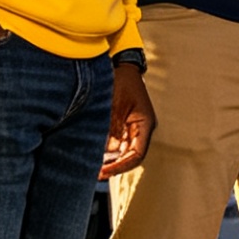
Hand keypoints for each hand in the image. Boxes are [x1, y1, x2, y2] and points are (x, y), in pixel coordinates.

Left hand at [101, 62, 154, 177]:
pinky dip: (107, 151)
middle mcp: (141, 129)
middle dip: (114, 166)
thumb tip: (103, 151)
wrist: (121, 64)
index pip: (137, 154)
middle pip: (130, 156)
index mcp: (144, 124)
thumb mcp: (113, 103)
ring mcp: (132, 127)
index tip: (104, 171)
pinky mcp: (123, 125)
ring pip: (123, 152)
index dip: (121, 166)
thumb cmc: (121, 80)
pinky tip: (94, 154)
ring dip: (110, 160)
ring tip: (93, 167)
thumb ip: (109, 126)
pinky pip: (117, 143)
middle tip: (96, 174)